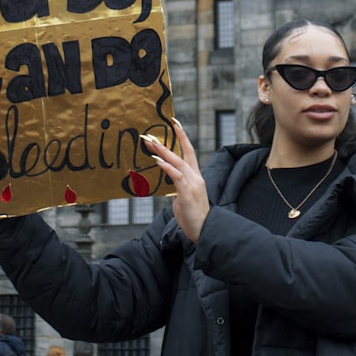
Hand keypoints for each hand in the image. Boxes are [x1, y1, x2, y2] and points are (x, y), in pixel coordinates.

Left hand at [142, 119, 208, 242]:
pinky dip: (166, 166)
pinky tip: (157, 161)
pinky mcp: (187, 192)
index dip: (183, 138)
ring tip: (151, 142)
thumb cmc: (193, 217)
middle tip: (160, 127)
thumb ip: (177, 187)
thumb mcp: (183, 198)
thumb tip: (169, 183)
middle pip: (185, 152)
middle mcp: (196, 177)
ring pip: (178, 162)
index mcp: (196, 177)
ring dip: (163, 151)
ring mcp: (192, 184)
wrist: (203, 231)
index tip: (175, 124)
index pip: (190, 152)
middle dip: (174, 137)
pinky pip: (175, 176)